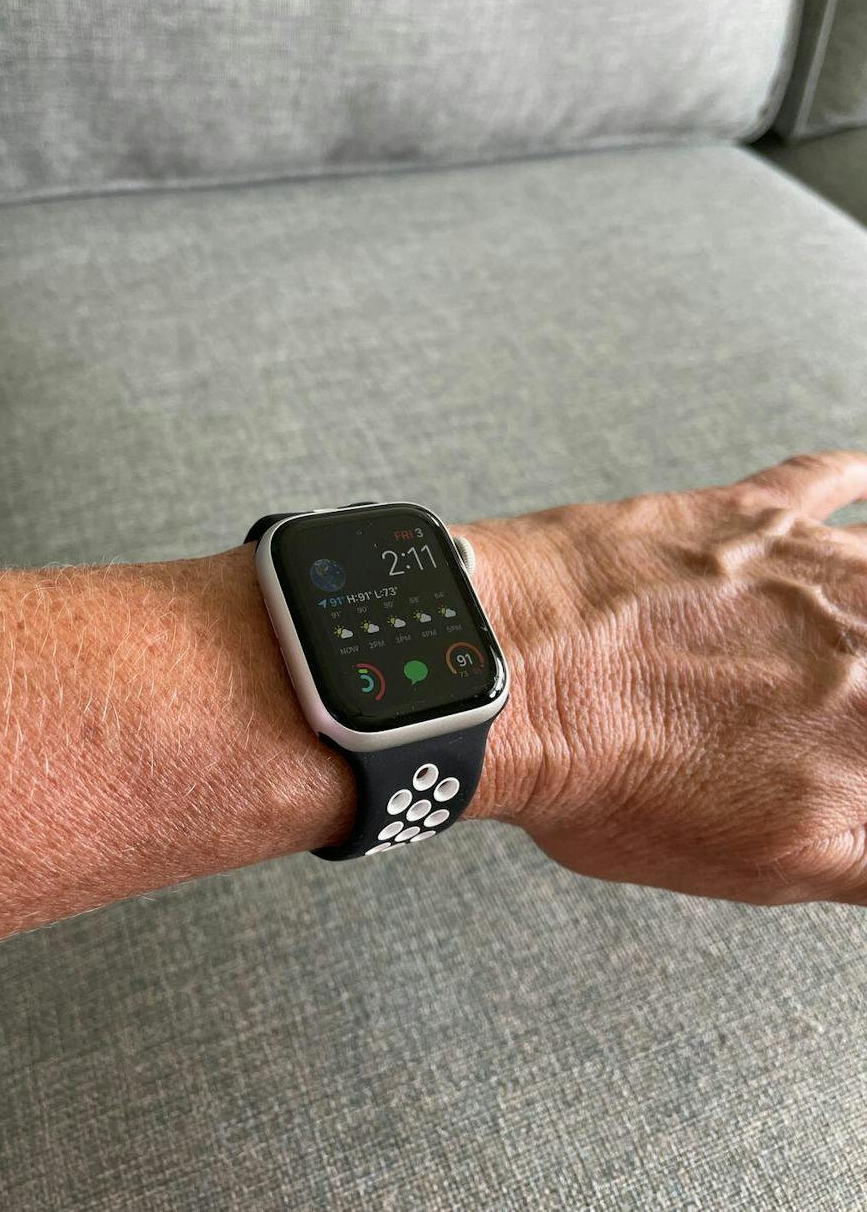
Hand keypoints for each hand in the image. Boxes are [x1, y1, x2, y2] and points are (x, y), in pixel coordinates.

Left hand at [480, 452, 866, 906]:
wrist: (512, 675)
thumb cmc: (614, 776)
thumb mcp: (764, 864)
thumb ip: (866, 857)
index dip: (866, 749)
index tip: (856, 750)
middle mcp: (865, 644)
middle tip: (851, 691)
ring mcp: (812, 570)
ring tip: (857, 618)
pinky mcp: (748, 514)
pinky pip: (827, 479)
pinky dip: (856, 478)